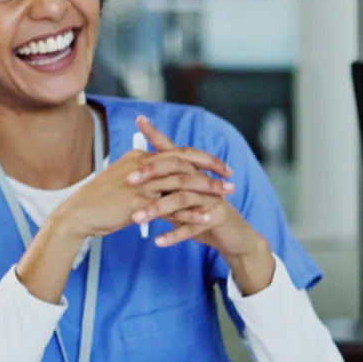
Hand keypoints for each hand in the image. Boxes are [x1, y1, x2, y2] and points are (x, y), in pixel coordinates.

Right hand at [17, 126, 235, 302]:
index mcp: (139, 158)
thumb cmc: (100, 201)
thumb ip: (144, 177)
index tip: (220, 165)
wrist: (77, 215)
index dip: (201, 157)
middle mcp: (141, 166)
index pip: (177, 151)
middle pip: (184, 161)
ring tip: (226, 196)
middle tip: (230, 177)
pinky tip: (207, 217)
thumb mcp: (124, 182)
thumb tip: (162, 178)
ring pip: (181, 181)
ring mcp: (140, 184)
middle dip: (211, 168)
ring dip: (207, 188)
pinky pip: (171, 207)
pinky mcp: (138, 203)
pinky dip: (191, 212)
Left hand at [127, 118, 273, 292]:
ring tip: (136, 218)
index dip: (157, 135)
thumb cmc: (203, 215)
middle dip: (152, 174)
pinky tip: (158, 241)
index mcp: (193, 173)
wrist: (234, 235)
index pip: (173, 151)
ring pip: (182, 199)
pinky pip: (193, 227)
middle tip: (128, 180)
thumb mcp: (181, 200)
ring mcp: (211, 199)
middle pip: (176, 171)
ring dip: (157, 209)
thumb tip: (135, 178)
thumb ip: (163, 189)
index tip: (139, 120)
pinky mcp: (216, 219)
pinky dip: (175, 234)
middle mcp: (203, 181)